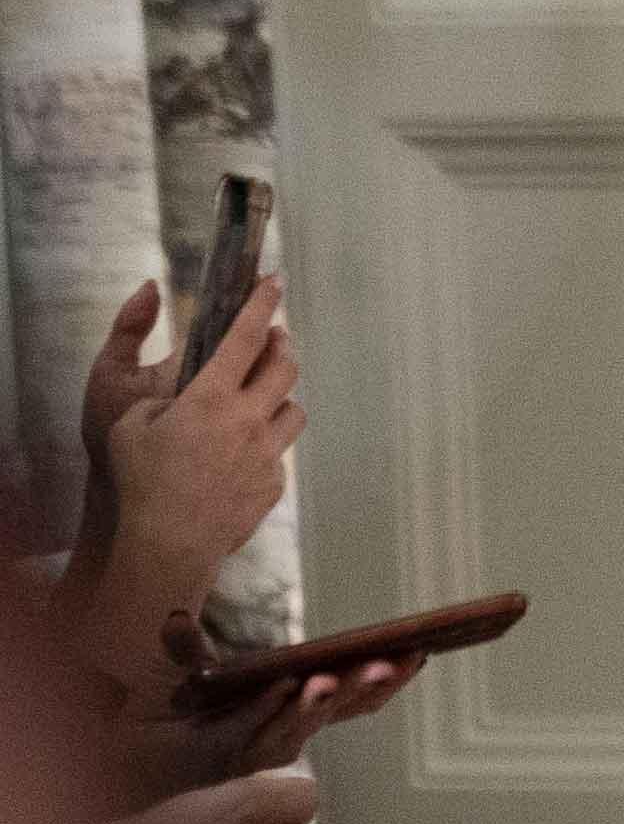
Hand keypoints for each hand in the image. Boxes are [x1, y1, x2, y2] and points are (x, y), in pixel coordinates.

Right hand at [88, 276, 298, 642]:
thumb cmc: (141, 480)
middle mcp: (249, 420)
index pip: (245, 337)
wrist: (170, 542)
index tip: (273, 281)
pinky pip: (279, 452)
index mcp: (211, 397)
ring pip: (294, 409)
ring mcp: (267, 453)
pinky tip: (241, 452)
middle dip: (282, 344)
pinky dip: (265, 442)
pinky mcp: (274, 482)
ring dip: (281, 395)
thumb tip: (182, 390)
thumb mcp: (130, 423)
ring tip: (262, 393)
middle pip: (286, 367)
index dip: (261, 303)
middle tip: (275, 336)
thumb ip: (158, 394)